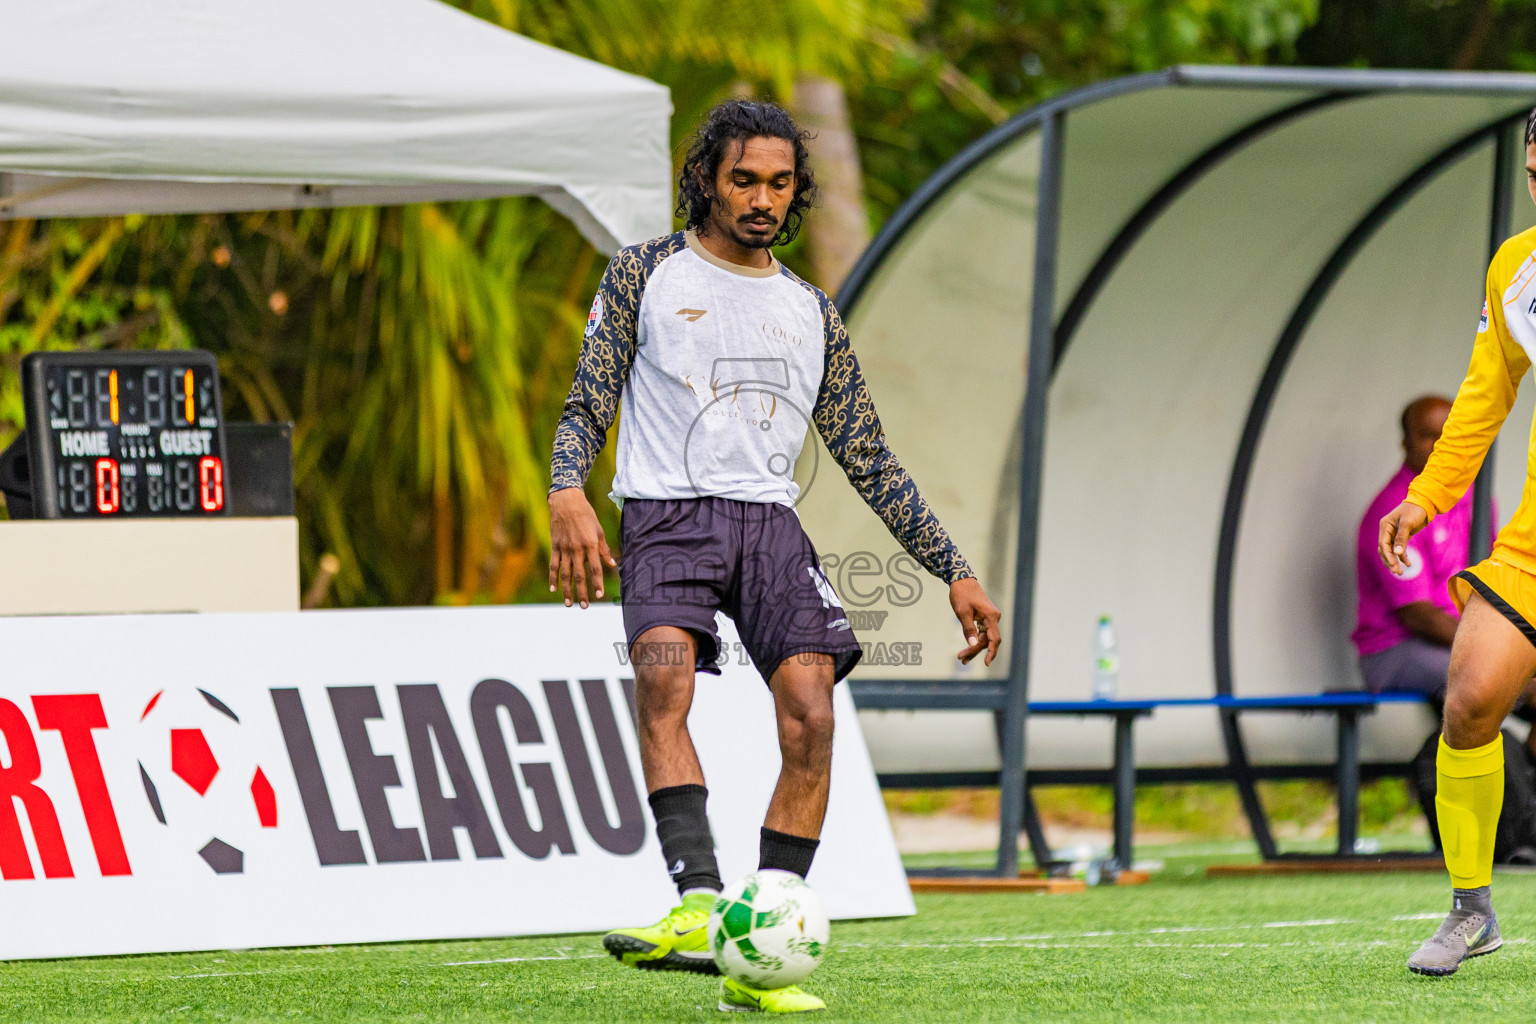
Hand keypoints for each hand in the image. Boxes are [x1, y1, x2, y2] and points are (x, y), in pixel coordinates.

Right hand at [548, 487, 615, 607]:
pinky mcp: (555, 547)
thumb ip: (604, 549)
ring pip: (565, 574)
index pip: (595, 568)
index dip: (597, 583)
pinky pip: (553, 565)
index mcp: (590, 544)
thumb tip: (612, 564)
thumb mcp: (599, 530)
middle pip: (579, 575)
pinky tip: (554, 589)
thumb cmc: (586, 515)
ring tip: (569, 604)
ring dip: (567, 590)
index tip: (599, 596)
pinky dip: (553, 578)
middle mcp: (576, 549)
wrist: (566, 502)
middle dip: (582, 592)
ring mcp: (564, 549)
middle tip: (585, 607)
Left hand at [950, 576, 1001, 665]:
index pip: (994, 639)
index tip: (986, 663)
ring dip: (974, 647)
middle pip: (988, 640)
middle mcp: (994, 618)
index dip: (991, 652)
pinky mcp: (985, 618)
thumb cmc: (962, 594)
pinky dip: (975, 640)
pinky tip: (968, 648)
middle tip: (961, 660)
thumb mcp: (962, 612)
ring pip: (985, 637)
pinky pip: (983, 632)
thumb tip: (974, 644)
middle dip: (975, 651)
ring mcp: (990, 618)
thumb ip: (968, 629)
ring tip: (962, 658)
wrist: (962, 580)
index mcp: (991, 616)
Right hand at [1377, 500, 1428, 575]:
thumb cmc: (1414, 510)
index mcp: (1385, 526)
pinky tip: (1408, 564)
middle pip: (1384, 550)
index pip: (1382, 544)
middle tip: (1397, 572)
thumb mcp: (1408, 523)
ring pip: (1391, 551)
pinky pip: (1399, 549)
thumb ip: (1401, 538)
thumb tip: (1397, 553)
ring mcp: (1393, 534)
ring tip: (1400, 572)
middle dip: (1390, 562)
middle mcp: (1387, 531)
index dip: (1388, 556)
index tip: (1394, 565)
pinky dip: (1403, 557)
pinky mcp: (1401, 537)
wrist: (1424, 503)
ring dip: (1395, 561)